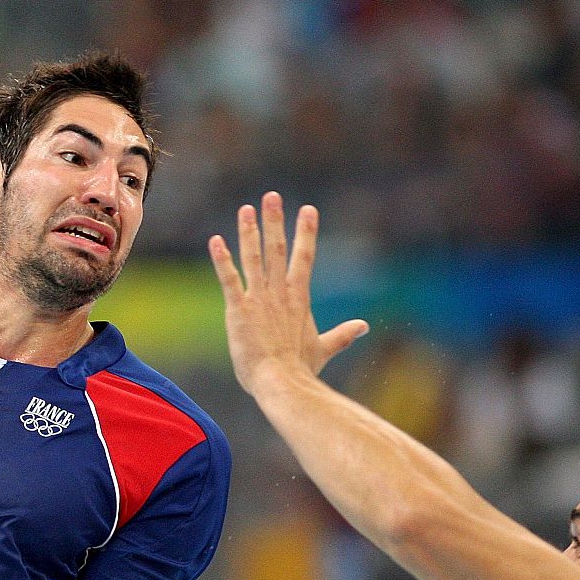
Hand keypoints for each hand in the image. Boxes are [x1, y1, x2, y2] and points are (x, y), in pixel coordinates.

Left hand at [209, 193, 367, 393]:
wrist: (282, 383)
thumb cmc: (300, 370)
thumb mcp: (323, 348)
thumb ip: (342, 335)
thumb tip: (364, 327)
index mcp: (299, 298)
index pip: (304, 258)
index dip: (306, 233)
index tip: (308, 209)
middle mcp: (280, 293)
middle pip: (278, 250)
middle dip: (275, 221)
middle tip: (272, 196)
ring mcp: (259, 299)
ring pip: (254, 258)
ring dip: (249, 232)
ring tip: (245, 209)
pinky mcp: (239, 309)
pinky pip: (229, 279)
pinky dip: (222, 259)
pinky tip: (215, 241)